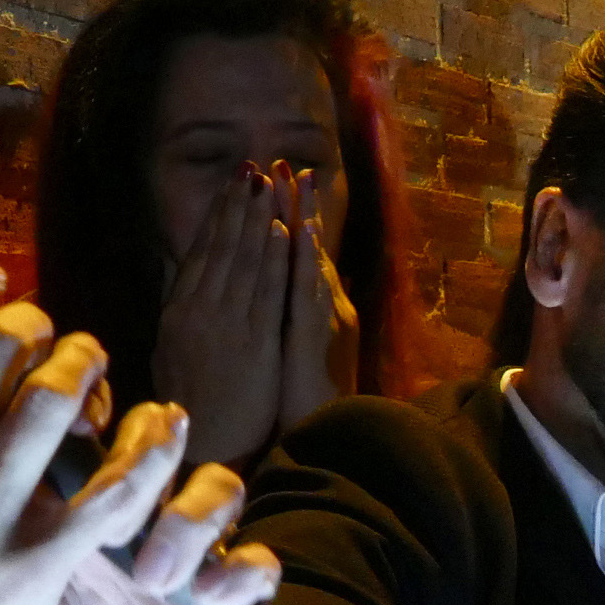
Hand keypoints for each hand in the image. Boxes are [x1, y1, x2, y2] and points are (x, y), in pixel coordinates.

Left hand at [0, 416, 279, 604]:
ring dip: (189, 517)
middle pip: (157, 436)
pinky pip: (257, 566)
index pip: (83, 422)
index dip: (83, 403)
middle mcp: (119, 526)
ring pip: (213, 488)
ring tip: (148, 577)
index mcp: (56, 513)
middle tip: (108, 488)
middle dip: (144, 445)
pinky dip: (243, 570)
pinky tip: (209, 599)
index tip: (66, 425)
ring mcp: (174, 564)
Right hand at [152, 163, 294, 467]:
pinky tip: (282, 231)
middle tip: (253, 170)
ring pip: (245, 261)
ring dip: (258, 220)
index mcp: (178, 313)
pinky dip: (273, 258)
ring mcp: (229, 326)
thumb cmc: (188, 406)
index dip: (218, 216)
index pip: (200, 253)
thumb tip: (175, 273)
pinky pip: (266, 292)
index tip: (231, 187)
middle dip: (240, 206)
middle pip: (223, 249)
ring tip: (270, 186)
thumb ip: (175, 311)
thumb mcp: (168, 354)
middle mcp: (200, 312)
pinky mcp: (256, 343)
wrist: (204, 448)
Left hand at [270, 162, 356, 434]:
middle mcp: (327, 309)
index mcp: (317, 311)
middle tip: (285, 165)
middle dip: (296, 206)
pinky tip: (298, 236)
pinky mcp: (317, 340)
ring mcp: (325, 322)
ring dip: (304, 220)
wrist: (325, 439)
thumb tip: (285, 300)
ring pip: (312, 261)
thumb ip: (293, 323)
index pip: (298, 255)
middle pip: (308, 248)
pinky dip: (303, 263)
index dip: (290, 219)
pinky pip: (309, 294)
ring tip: (295, 183)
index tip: (277, 183)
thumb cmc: (304, 406)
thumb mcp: (297, 357)